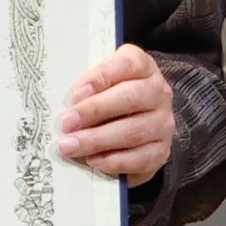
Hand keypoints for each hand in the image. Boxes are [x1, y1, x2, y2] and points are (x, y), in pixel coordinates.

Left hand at [57, 45, 173, 184]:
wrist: (137, 128)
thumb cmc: (111, 100)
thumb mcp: (100, 84)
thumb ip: (88, 86)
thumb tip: (62, 103)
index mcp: (143, 67)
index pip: (128, 64)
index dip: (101, 77)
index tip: (76, 93)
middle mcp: (158, 92)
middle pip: (130, 98)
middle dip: (94, 111)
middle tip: (67, 123)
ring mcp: (162, 123)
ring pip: (133, 131)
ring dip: (97, 140)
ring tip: (71, 146)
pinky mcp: (161, 151)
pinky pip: (140, 158)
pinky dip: (114, 161)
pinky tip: (93, 161)